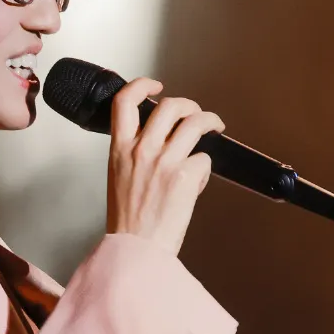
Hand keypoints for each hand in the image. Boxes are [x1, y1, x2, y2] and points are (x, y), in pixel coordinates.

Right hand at [103, 78, 221, 252]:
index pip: (124, 101)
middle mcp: (142, 150)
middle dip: (188, 104)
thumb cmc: (129, 221)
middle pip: (169, 105)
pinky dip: (205, 166)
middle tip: (195, 113)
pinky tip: (198, 178)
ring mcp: (165, 161)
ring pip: (194, 123)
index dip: (142, 85)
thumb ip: (135, 154)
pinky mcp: (186, 175)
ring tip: (214, 127)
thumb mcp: (120, 178)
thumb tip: (164, 142)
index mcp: (119, 149)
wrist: (136, 249)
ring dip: (209, 121)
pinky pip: (205, 157)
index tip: (155, 85)